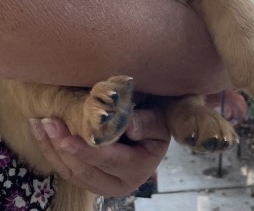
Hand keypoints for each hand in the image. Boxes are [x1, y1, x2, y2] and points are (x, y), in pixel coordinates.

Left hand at [30, 108, 169, 197]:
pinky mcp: (88, 180)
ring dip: (51, 149)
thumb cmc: (154, 126)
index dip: (86, 151)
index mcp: (136, 169)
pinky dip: (51, 152)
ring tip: (39, 124)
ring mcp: (100, 185)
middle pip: (84, 170)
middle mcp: (117, 184)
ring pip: (71, 173)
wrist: (150, 138)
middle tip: (48, 121)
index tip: (67, 139)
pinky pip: (66, 170)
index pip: (108, 160)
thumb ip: (147, 123)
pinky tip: (41, 134)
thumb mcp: (159, 122)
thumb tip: (128, 126)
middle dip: (62, 147)